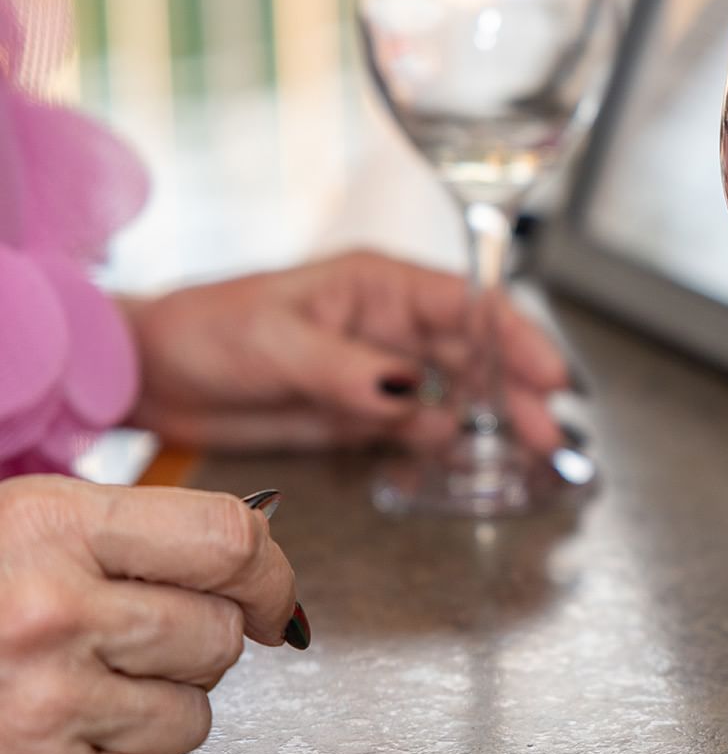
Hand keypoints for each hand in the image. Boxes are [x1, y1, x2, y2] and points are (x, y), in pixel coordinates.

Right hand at [0, 477, 296, 753]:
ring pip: (193, 717)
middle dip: (196, 647)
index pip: (227, 541)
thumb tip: (257, 559)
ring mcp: (40, 707)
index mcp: (53, 529)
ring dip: (160, 711)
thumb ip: (141, 533)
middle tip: (135, 645)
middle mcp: (49, 614)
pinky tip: (80, 744)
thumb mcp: (31, 526)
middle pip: (216, 638)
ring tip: (86, 690)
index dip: (269, 574)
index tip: (270, 597)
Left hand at [123, 251, 569, 453]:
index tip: (549, 375)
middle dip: (515, 392)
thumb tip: (410, 389)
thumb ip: (346, 368)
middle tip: (548, 435)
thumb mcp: (275, 342)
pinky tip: (462, 466)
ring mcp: (378, 373)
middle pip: (474, 355)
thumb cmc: (203, 332)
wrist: (151, 379)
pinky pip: (417, 431)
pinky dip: (443, 449)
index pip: (467, 305)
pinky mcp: (360, 415)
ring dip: (488, 423)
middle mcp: (390, 327)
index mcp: (378, 287)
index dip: (515, 337)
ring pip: (455, 395)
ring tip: (522, 458)